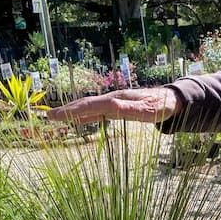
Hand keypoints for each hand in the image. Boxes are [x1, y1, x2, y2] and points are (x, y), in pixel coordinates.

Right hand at [47, 87, 182, 124]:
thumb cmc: (162, 107)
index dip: (72, 111)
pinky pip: (97, 111)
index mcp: (117, 100)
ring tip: (56, 117)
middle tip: (47, 117)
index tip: (55, 116)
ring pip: (90, 107)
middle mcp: (113, 99)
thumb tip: (112, 107)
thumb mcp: (149, 111)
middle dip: (67, 110)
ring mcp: (115, 102)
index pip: (90, 106)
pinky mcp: (118, 107)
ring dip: (73, 112)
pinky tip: (78, 120)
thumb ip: (131, 110)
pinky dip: (85, 115)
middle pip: (86, 104)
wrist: (172, 100)